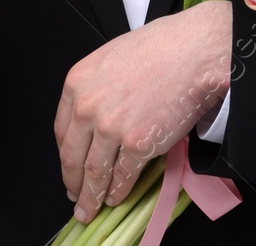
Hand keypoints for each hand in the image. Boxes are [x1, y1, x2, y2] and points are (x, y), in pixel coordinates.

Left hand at [55, 0, 230, 222]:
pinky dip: (118, 192)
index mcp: (77, 83)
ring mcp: (112, 128)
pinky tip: (115, 198)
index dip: (65, 156)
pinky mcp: (138, 144)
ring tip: (90, 208)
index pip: (62, 131)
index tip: (69, 168)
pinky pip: (123, 176)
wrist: (193, 52)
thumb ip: (97, 88)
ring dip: (91, 196)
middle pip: (73, 157)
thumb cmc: (161, 48)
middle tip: (74, 197)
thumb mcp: (111, 59)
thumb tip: (97, 118)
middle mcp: (88, 107)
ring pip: (95, 172)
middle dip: (73, 184)